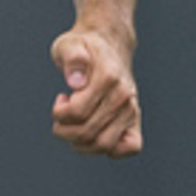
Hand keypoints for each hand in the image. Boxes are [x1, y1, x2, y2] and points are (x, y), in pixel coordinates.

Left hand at [50, 28, 141, 158]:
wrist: (109, 45)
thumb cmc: (84, 48)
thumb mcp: (69, 45)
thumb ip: (72, 58)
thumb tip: (76, 82)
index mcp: (108, 77)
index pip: (78, 112)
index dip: (60, 113)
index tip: (60, 99)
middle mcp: (123, 95)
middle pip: (88, 132)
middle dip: (65, 130)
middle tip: (62, 115)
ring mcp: (132, 109)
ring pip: (104, 145)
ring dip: (82, 143)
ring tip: (75, 125)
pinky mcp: (135, 119)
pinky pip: (131, 147)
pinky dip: (111, 150)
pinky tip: (95, 135)